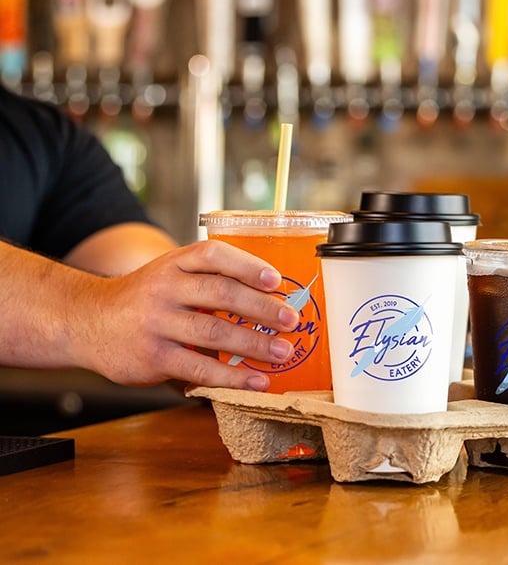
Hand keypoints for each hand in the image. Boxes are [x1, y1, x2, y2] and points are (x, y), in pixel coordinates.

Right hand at [67, 240, 299, 390]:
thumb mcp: (170, 274)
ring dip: (254, 344)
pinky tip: (256, 382)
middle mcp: (165, 288)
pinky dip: (231, 377)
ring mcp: (156, 323)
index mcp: (175, 263)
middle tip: (292, 320)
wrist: (86, 322)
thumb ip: (210, 279)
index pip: (214, 255)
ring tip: (282, 352)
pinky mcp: (152, 357)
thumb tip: (273, 298)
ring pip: (213, 331)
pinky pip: (198, 367)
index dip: (247, 266)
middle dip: (262, 308)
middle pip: (221, 293)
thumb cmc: (146, 298)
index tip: (276, 280)